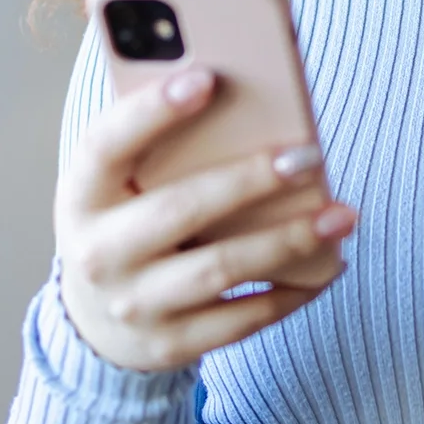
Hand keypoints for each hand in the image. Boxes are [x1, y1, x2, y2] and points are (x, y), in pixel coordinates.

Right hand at [54, 66, 358, 371]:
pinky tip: (329, 263)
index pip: (106, 145)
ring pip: (220, 268)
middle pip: (180, 209)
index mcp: (82, 195)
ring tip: (341, 214)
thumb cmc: (126, 223)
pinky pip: (242, 318)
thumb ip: (159, 143)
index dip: (151, 111)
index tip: (207, 78)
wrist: (96, 323)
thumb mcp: (120, 184)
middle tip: (309, 157)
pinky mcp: (170, 345)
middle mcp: (98, 254)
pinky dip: (292, 291)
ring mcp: (133, 305)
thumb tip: (241, 87)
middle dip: (250, 181)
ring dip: (288, 240)